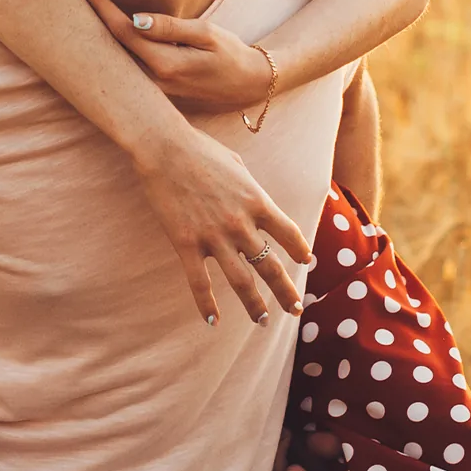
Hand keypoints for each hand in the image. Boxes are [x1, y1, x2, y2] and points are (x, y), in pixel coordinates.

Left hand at [77, 0, 273, 110]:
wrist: (249, 85)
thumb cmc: (231, 54)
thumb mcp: (206, 34)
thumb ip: (170, 27)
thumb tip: (135, 19)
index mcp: (164, 65)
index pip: (122, 31)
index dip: (101, 6)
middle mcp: (152, 82)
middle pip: (111, 47)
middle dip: (90, 17)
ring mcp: (152, 90)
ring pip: (116, 58)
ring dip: (99, 31)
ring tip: (82, 3)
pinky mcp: (155, 91)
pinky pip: (126, 66)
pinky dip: (113, 46)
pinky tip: (103, 29)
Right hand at [126, 117, 312, 325]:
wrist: (165, 148)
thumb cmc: (201, 149)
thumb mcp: (238, 166)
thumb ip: (250, 190)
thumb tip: (256, 204)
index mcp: (257, 201)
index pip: (289, 233)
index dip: (300, 250)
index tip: (306, 262)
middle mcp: (241, 223)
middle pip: (270, 265)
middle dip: (285, 291)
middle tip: (295, 309)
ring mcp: (214, 236)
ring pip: (241, 281)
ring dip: (254, 304)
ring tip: (262, 321)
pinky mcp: (186, 243)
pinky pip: (200, 282)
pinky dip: (207, 305)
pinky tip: (214, 322)